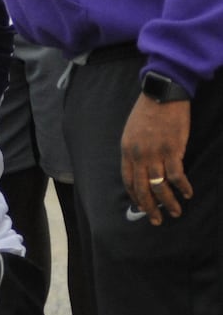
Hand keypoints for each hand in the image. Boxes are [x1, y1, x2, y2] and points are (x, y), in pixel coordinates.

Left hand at [121, 95, 191, 225]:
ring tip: (175, 212)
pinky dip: (182, 187)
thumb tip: (141, 166)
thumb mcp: (132, 131)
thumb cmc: (148, 111)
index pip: (127, 180)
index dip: (134, 196)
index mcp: (126, 150)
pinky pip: (176, 175)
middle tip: (157, 220)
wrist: (162, 94)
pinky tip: (188, 194)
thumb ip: (135, 150)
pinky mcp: (172, 149)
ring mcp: (154, 153)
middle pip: (141, 187)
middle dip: (149, 207)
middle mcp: (138, 154)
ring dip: (168, 202)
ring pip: (158, 185)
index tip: (140, 208)